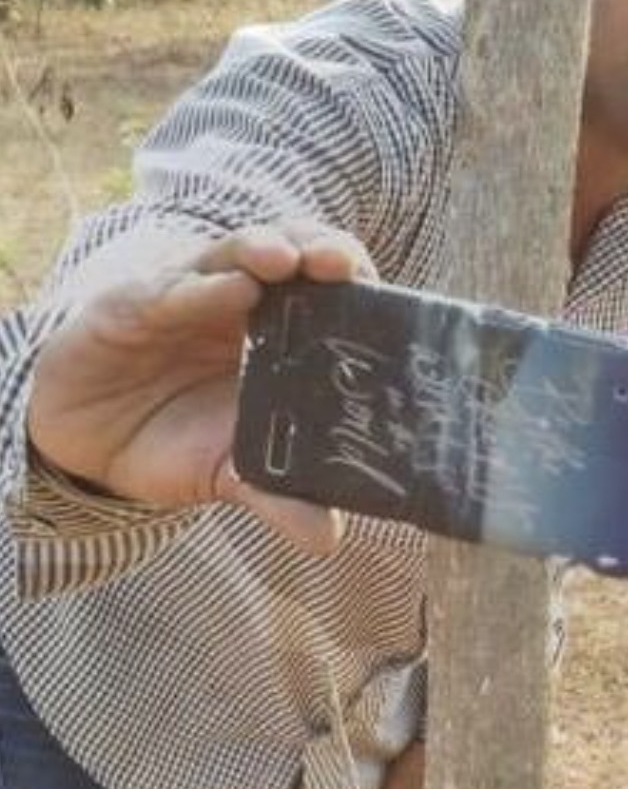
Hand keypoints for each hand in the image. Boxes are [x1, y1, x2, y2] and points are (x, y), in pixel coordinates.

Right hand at [26, 221, 375, 553]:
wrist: (83, 440)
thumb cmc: (173, 439)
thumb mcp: (226, 471)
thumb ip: (277, 496)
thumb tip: (329, 539)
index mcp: (283, 333)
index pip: (333, 290)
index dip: (359, 283)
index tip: (384, 296)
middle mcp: (246, 301)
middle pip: (298, 253)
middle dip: (324, 251)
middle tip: (342, 265)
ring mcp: (193, 293)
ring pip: (238, 252)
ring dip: (267, 248)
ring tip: (288, 261)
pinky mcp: (137, 301)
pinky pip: (174, 288)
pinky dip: (204, 287)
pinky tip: (231, 288)